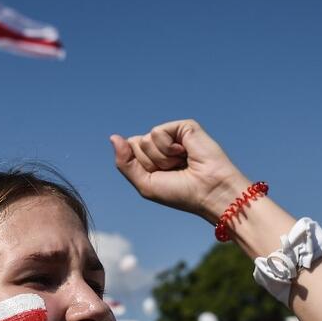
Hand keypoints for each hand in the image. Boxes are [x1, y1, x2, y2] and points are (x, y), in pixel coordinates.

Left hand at [111, 119, 249, 222]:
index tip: (161, 177)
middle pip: (135, 144)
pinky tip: (185, 153)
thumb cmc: (180, 193)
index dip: (140, 167)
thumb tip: (113, 137)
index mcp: (152, 158)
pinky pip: (158, 132)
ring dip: (160, 158)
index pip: (128, 151)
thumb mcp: (145, 184)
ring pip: (145, 139)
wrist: (208, 191)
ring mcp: (173, 135)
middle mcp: (162, 145)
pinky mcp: (184, 127)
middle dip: (149, 162)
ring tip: (180, 163)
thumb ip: (125, 162)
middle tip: (172, 170)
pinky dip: (168, 148)